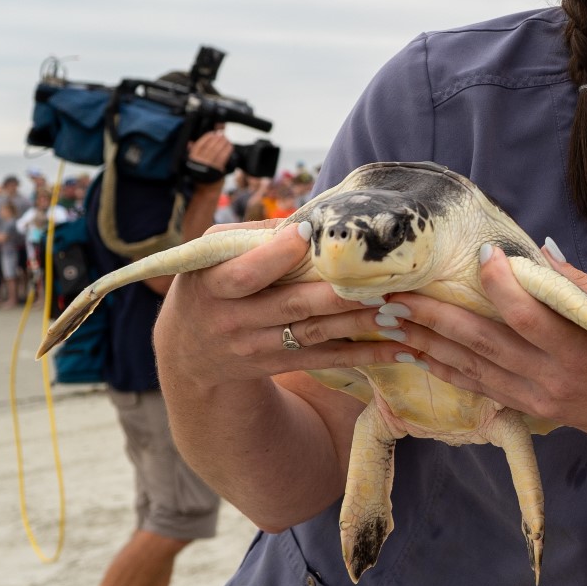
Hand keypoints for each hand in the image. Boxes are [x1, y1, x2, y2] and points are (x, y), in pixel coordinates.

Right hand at [153, 220, 418, 392]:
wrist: (187, 352)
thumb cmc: (209, 285)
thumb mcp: (212, 257)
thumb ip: (252, 237)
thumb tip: (309, 221)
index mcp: (214, 285)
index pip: (246, 273)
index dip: (277, 255)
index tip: (309, 235)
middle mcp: (235, 319)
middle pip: (293, 305)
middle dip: (338, 294)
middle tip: (381, 281)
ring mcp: (257, 346)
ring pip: (316, 333)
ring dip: (360, 322)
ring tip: (399, 309)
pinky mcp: (278, 364)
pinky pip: (324, 358)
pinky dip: (361, 354)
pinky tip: (395, 346)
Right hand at [187, 130, 234, 177]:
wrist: (205, 190)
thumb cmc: (200, 175)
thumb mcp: (194, 164)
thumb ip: (192, 153)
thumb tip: (190, 142)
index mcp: (192, 159)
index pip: (199, 144)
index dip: (207, 137)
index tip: (213, 133)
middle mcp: (199, 162)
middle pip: (209, 146)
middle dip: (217, 138)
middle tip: (221, 134)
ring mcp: (208, 166)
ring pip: (217, 150)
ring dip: (223, 142)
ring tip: (226, 139)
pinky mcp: (217, 170)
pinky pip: (223, 157)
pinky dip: (227, 150)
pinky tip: (229, 146)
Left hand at [381, 241, 586, 449]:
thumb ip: (577, 285)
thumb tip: (536, 251)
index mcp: (581, 349)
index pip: (530, 316)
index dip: (501, 283)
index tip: (482, 252)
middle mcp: (551, 377)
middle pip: (484, 341)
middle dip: (436, 314)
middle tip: (397, 291)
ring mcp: (535, 396)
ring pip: (471, 365)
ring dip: (427, 340)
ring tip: (390, 317)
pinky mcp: (525, 408)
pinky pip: (478, 385)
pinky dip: (445, 367)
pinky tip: (417, 351)